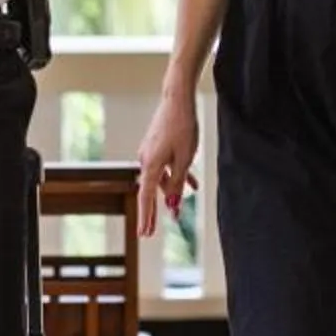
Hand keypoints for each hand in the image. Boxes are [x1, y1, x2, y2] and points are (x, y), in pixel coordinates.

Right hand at [134, 90, 201, 238]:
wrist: (178, 100)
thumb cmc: (182, 128)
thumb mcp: (184, 160)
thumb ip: (178, 182)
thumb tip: (173, 203)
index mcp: (151, 165)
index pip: (147, 197)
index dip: (146, 217)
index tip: (144, 234)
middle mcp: (146, 160)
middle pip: (150, 191)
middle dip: (153, 211)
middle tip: (149, 232)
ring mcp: (151, 152)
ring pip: (161, 178)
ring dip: (171, 191)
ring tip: (180, 207)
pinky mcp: (158, 145)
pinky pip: (166, 166)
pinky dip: (176, 176)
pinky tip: (191, 184)